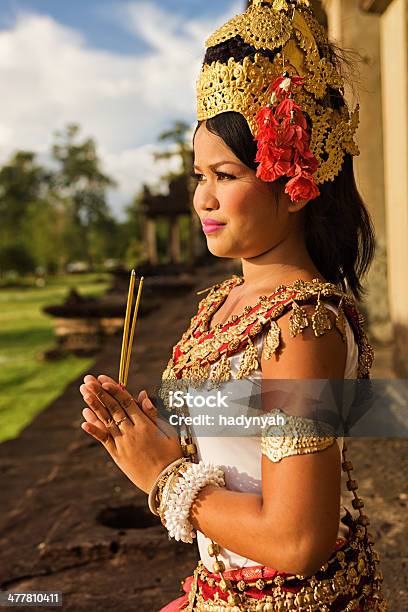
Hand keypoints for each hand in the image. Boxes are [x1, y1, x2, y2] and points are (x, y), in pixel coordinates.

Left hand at [79, 374, 182, 493]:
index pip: (126, 402)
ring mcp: (123, 444)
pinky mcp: (118, 456)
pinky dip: (94, 430)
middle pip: (113, 408)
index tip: (103, 379)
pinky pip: (104, 440)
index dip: (114, 389)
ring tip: (84, 393)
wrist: (167, 482)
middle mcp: (132, 432)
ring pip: (106, 421)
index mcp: (145, 424)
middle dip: (100, 393)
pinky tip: (84, 421)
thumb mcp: (167, 431)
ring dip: (94, 406)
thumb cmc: (172, 455)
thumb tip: (142, 394)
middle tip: (88, 381)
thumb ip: (153, 413)